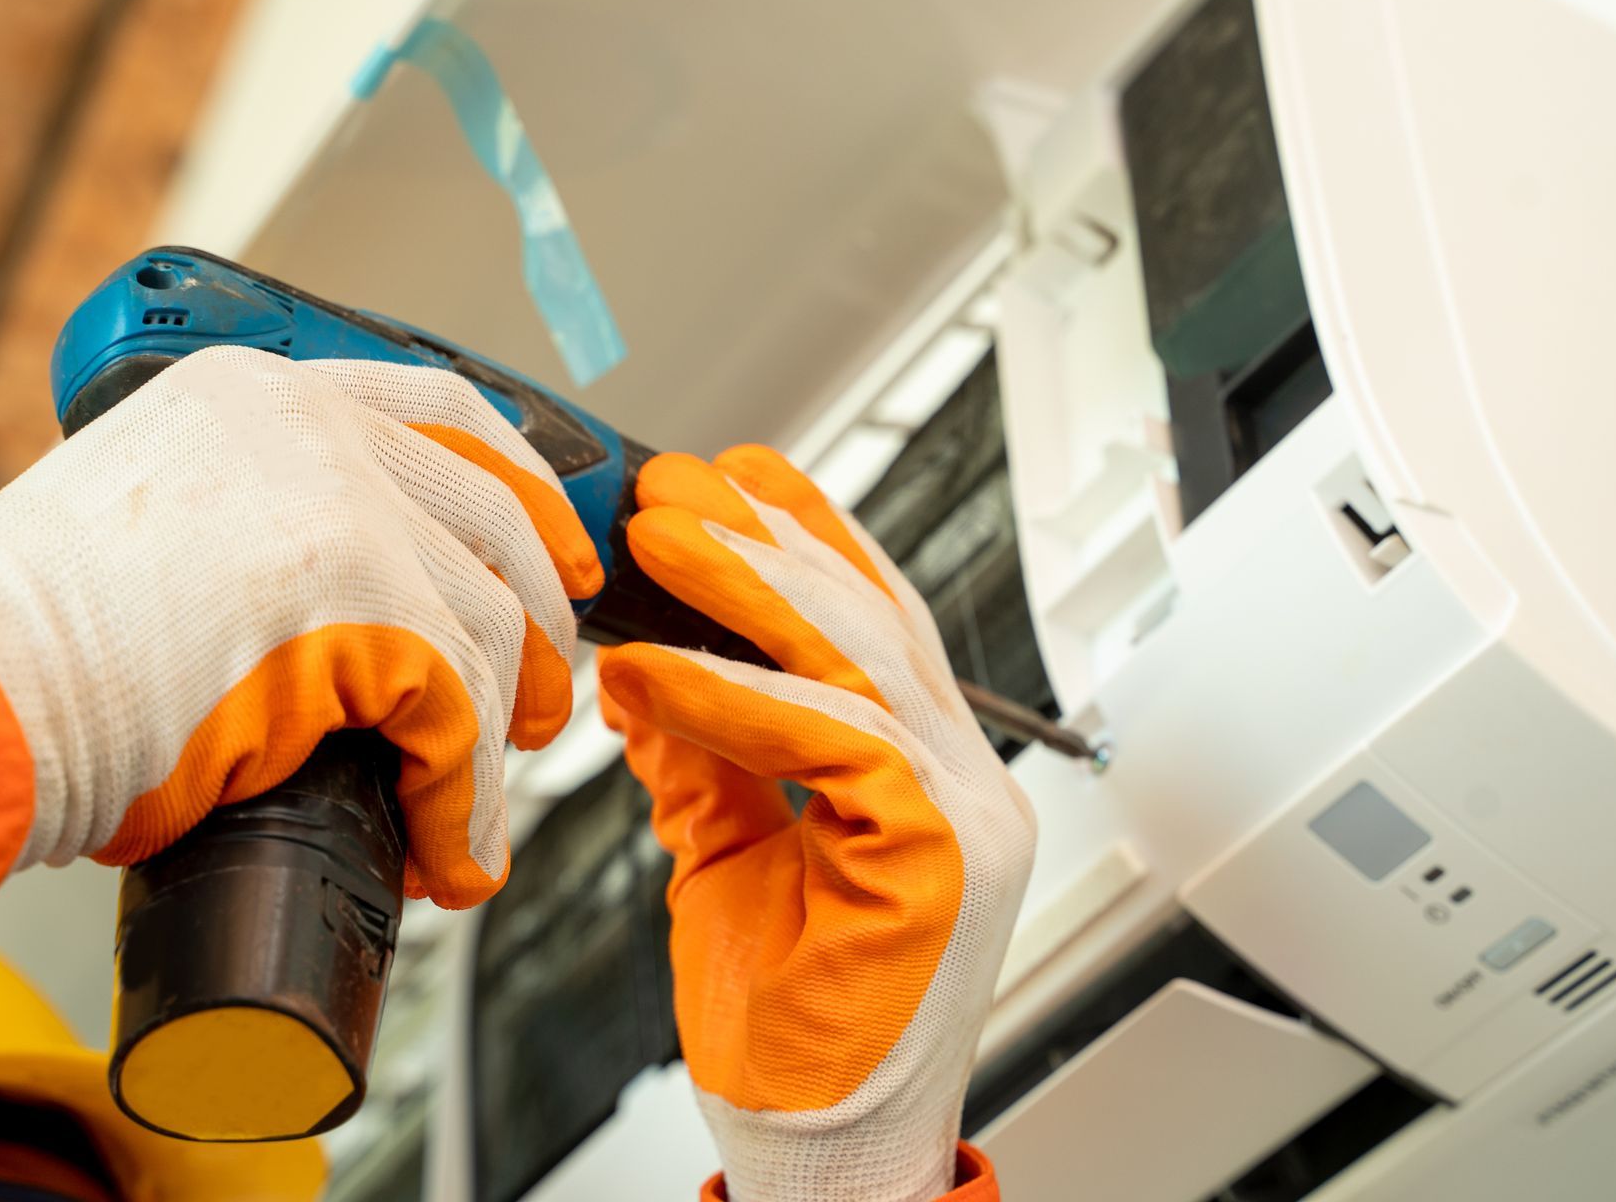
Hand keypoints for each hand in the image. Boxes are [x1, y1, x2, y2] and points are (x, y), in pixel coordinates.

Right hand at [0, 345, 600, 906]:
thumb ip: (275, 531)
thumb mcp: (167, 527)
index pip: (443, 409)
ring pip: (484, 627)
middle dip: (535, 620)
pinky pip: (457, 713)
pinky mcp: (358, 607)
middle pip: (491, 516)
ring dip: (493, 735)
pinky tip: (446, 848)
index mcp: (264, 396)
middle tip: (538, 700)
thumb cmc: (32, 641)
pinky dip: (463, 799)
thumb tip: (379, 618)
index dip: (523, 486)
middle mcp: (313, 432)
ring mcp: (342, 509)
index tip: (559, 551)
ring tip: (471, 805)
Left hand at [599, 445, 1034, 1201]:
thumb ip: (708, 763)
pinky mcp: (943, 856)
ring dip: (754, 586)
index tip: (730, 481)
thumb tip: (645, 674)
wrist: (827, 1153)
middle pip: (870, 622)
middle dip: (768, 541)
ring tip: (666, 534)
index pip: (873, 626)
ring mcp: (970, 817)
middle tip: (677, 486)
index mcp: (931, 777)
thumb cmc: (791, 1028)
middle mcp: (966, 783)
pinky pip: (835, 742)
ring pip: (862, 660)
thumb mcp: (734, 862)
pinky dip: (739, 697)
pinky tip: (660, 668)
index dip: (804, 542)